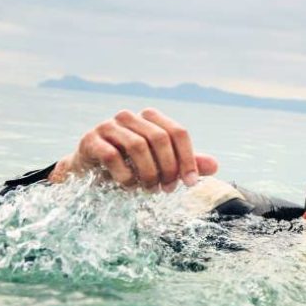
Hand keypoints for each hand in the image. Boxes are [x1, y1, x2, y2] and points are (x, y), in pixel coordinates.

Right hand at [49, 108, 217, 190]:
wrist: (89, 173)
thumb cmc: (129, 166)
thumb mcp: (160, 166)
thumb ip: (185, 163)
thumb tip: (215, 166)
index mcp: (149, 118)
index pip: (178, 132)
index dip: (188, 158)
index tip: (191, 183)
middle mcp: (129, 116)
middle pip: (160, 138)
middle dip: (168, 167)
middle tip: (167, 189)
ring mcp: (108, 126)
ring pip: (137, 146)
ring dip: (148, 173)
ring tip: (148, 188)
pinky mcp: (90, 140)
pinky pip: (113, 156)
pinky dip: (125, 176)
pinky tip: (128, 186)